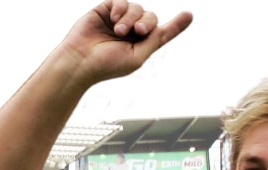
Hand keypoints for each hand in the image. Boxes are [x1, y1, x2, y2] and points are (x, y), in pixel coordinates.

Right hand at [60, 1, 191, 85]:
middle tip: (138, 31)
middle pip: (151, 17)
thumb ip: (156, 39)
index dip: (176, 25)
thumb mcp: (137, 56)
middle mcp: (130, 32)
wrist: (78, 62)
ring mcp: (117, 21)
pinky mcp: (105, 11)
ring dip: (131, 18)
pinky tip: (114, 20)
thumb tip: (172, 22)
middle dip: (147, 22)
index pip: (161, 33)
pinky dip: (121, 9)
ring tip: (118, 31)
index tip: (189, 15)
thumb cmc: (105, 66)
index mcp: (139, 46)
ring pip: (137, 8)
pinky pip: (121, 2)